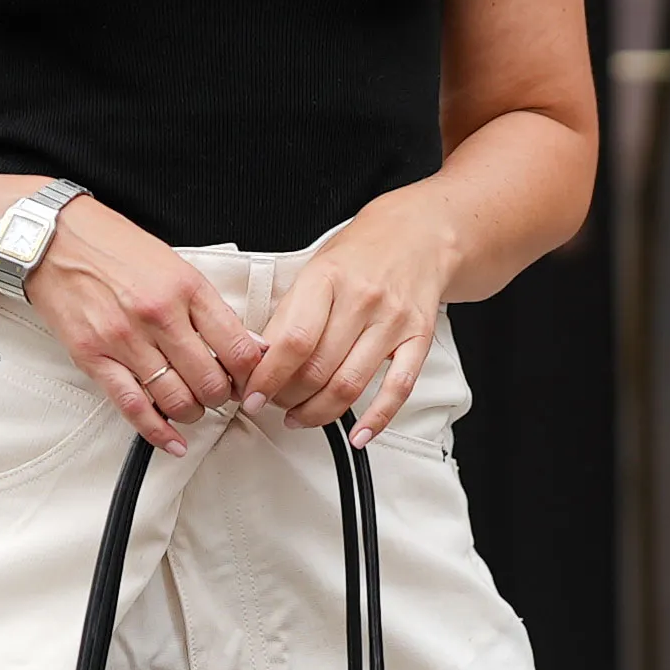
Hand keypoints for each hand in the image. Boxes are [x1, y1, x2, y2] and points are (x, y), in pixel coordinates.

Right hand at [20, 196, 263, 450]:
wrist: (53, 239)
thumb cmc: (113, 247)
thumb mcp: (175, 265)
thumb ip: (210, 308)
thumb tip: (250, 345)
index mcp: (186, 288)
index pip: (238, 348)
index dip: (251, 375)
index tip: (248, 380)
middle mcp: (159, 315)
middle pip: (211, 382)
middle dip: (222, 397)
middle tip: (219, 394)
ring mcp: (125, 339)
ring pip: (177, 400)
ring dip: (192, 412)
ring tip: (191, 406)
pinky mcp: (94, 358)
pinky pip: (133, 407)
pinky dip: (158, 432)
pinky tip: (172, 441)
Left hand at [241, 192, 460, 444]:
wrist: (418, 234)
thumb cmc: (359, 254)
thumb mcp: (313, 269)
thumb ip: (287, 313)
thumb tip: (256, 359)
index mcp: (327, 278)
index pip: (291, 340)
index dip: (266, 377)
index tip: (250, 395)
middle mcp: (362, 299)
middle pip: (317, 369)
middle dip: (286, 398)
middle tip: (271, 404)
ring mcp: (393, 321)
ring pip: (350, 385)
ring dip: (318, 413)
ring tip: (299, 417)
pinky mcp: (418, 339)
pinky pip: (398, 388)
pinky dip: (376, 418)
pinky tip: (357, 434)